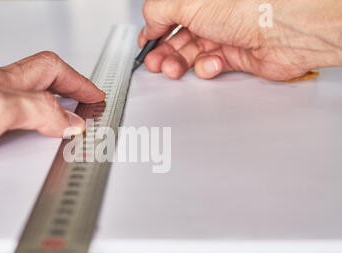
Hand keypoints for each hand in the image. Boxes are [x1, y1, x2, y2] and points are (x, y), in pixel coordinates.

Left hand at [0, 51, 104, 172]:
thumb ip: (36, 111)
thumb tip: (68, 120)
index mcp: (3, 80)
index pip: (53, 70)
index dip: (79, 82)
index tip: (95, 95)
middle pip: (41, 77)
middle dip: (68, 87)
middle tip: (84, 101)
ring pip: (22, 94)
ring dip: (47, 102)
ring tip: (60, 117)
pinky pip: (3, 111)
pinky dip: (22, 117)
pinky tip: (19, 128)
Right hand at [139, 0, 341, 79]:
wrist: (285, 30)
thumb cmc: (248, 6)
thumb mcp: (186, 1)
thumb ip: (158, 11)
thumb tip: (148, 23)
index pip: (169, 13)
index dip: (154, 29)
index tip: (146, 43)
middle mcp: (213, 14)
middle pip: (179, 36)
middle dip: (164, 51)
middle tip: (155, 62)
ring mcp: (225, 35)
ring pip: (193, 54)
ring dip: (179, 63)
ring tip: (173, 68)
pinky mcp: (236, 56)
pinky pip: (212, 66)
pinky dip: (207, 68)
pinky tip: (211, 64)